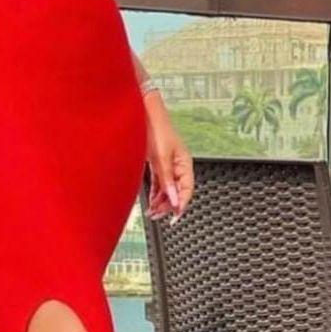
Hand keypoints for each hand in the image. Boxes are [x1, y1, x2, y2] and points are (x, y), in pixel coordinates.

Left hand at [143, 100, 193, 222]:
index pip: (187, 189)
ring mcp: (168, 164)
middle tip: (158, 216)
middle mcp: (178, 165)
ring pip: (168, 188)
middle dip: (169, 205)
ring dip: (160, 201)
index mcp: (184, 163)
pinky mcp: (158, 162)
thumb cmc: (155, 129)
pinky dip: (155, 193)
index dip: (181, 204)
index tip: (174, 217)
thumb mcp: (161, 157)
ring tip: (152, 212)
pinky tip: (151, 201)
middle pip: (177, 191)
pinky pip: (159, 182)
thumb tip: (173, 199)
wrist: (143, 114)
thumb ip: (167, 179)